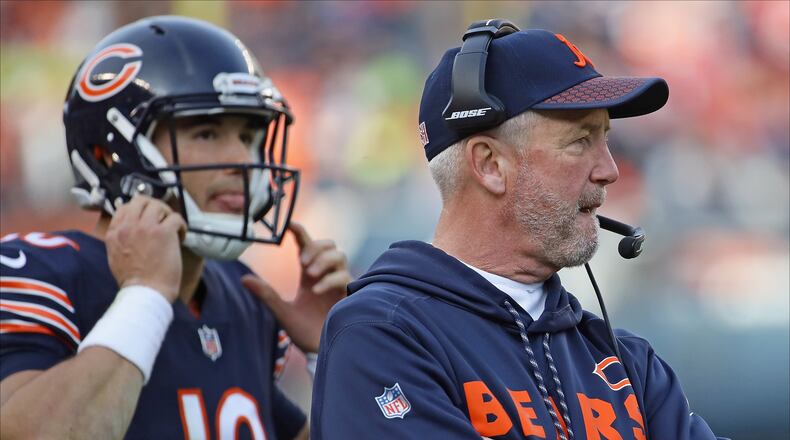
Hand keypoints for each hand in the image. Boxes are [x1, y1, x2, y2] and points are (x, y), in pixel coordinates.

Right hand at [105, 195, 185, 302]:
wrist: (144, 292)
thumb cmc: (134, 282)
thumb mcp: (115, 257)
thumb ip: (121, 240)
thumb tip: (131, 232)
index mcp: (115, 233)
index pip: (124, 208)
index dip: (139, 210)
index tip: (148, 217)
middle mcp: (128, 227)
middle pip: (141, 201)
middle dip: (153, 206)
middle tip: (162, 216)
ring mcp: (146, 228)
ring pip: (158, 205)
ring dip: (168, 214)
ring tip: (172, 227)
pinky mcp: (163, 233)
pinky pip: (176, 217)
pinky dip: (181, 225)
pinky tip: (181, 235)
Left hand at [242, 222, 350, 352]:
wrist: (320, 351)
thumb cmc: (303, 331)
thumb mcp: (282, 311)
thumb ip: (266, 294)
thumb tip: (244, 279)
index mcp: (309, 275)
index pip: (306, 245)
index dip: (300, 232)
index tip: (291, 225)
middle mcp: (325, 274)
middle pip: (328, 244)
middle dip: (316, 248)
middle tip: (302, 262)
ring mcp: (338, 283)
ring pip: (339, 255)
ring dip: (324, 260)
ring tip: (310, 274)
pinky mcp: (348, 293)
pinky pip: (344, 276)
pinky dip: (330, 279)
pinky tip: (317, 291)